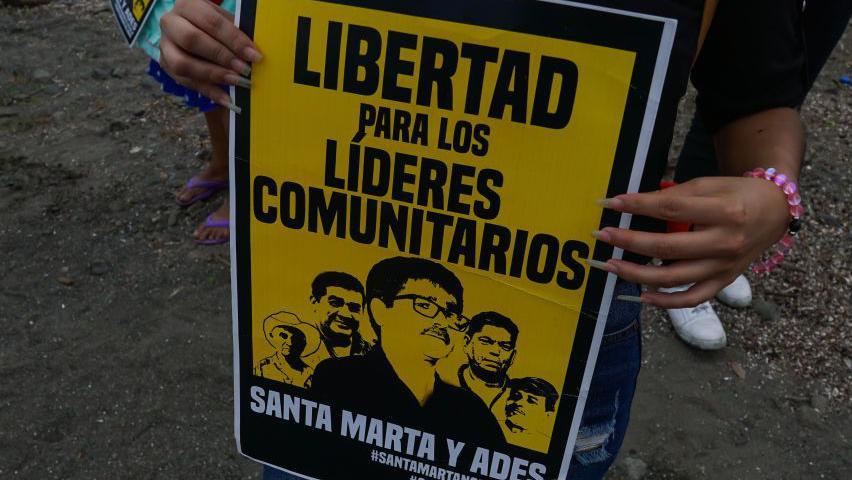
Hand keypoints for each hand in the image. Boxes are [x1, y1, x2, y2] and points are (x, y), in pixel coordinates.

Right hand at [159, 0, 261, 108]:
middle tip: (244, 69)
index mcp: (187, 5)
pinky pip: (186, 82)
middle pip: (192, 40)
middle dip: (221, 56)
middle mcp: (170, 22)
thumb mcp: (225, 22)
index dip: (233, 39)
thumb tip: (254, 55)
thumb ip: (236, 34)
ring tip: (236, 82)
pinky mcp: (166, 65)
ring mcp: (165, 45)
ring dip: (212, 74)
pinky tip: (228, 99)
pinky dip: (209, 92)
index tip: (253, 55)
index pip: (211, 21)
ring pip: (182, 63)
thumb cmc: (214, 26)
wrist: (193, 29)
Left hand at [594, 177, 790, 307]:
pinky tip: (641, 295)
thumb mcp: (709, 185)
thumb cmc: (736, 194)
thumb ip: (674, 197)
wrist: (774, 212)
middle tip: (602, 235)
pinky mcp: (724, 281)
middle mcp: (726, 242)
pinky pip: (692, 298)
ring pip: (675, 277)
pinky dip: (666, 301)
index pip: (672, 209)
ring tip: (611, 265)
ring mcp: (725, 266)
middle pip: (668, 247)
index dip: (639, 206)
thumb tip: (634, 204)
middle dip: (629, 242)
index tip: (611, 203)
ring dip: (637, 273)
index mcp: (724, 211)